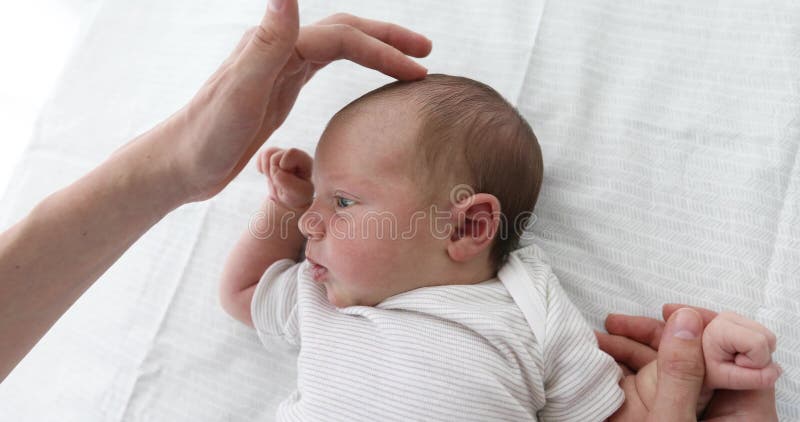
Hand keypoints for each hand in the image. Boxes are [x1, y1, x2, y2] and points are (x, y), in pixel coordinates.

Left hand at [160, 0, 430, 201]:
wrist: (180, 164)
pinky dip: (353, 65)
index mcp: (277, 48)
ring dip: (374, 50)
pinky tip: (362, 77)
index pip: (343, 37)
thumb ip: (266, 42)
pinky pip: (325, 66)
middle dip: (388, 39)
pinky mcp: (277, 90)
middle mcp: (279, 51)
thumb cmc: (206, 135)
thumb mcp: (239, 92)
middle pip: (345, 32)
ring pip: (338, 47)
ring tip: (407, 64)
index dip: (383, 49)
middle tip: (426, 54)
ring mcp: (279, 69)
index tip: (419, 71)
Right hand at [598, 304, 778, 420]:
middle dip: (654, 334)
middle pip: (696, 352)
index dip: (702, 323)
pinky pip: (656, 385)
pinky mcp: (673, 418)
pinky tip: (606, 365)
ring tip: (599, 342)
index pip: (733, 347)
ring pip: (671, 367)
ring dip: (633, 350)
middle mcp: (721, 409)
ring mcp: (695, 414)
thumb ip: (682, 372)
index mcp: (744, 409)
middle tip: (617, 323)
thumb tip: (684, 320)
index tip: (670, 313)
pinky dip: (630, 372)